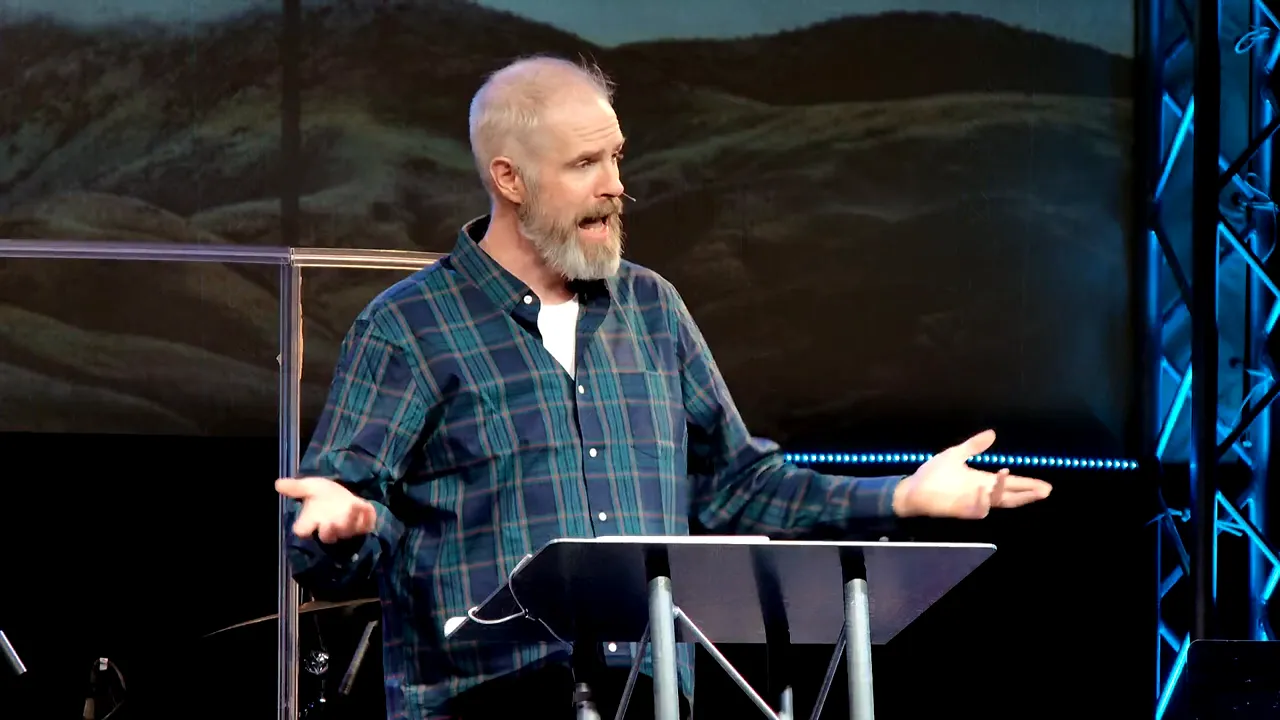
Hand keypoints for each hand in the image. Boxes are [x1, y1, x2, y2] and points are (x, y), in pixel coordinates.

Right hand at [275, 476, 376, 542]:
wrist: (343, 496)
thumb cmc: (323, 495)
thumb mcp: (310, 487)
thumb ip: (295, 487)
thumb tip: (277, 483)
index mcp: (312, 521)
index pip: (303, 531)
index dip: (303, 530)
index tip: (303, 527)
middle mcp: (329, 528)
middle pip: (327, 537)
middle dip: (329, 531)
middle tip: (330, 523)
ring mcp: (347, 528)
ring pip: (348, 531)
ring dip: (351, 519)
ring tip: (353, 504)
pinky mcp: (363, 525)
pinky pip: (367, 525)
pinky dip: (367, 516)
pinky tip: (366, 505)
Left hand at [892, 430, 1051, 518]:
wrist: (912, 488)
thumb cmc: (933, 474)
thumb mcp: (955, 454)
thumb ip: (974, 445)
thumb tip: (993, 433)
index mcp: (981, 480)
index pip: (1010, 484)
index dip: (1027, 484)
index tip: (1044, 485)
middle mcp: (981, 493)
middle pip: (1010, 496)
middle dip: (1027, 493)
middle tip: (1044, 490)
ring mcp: (972, 502)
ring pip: (996, 502)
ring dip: (1003, 490)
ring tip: (1007, 474)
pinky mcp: (961, 510)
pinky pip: (977, 509)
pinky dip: (983, 501)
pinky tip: (986, 491)